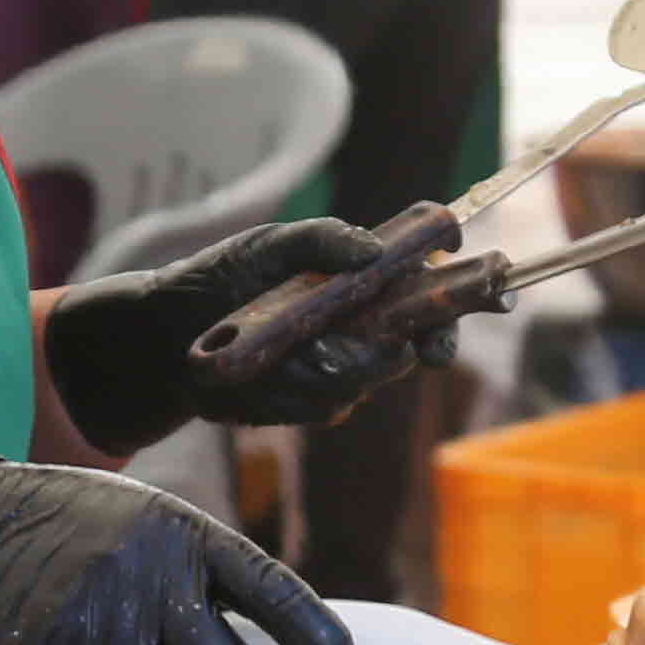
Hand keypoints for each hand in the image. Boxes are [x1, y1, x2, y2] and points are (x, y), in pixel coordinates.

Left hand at [39, 216, 462, 450]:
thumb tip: (375, 251)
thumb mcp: (268, 245)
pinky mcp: (310, 404)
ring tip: (282, 351)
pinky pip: (325, 405)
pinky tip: (261, 378)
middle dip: (409, 349)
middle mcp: (362, 328)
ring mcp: (338, 370)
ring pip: (367, 380)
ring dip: (331, 368)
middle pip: (415, 346)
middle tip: (390, 346)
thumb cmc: (220, 277)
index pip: (431, 291)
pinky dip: (294, 392)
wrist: (162, 335)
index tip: (482, 305)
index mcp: (365, 282)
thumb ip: (323, 239)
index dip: (461, 302)